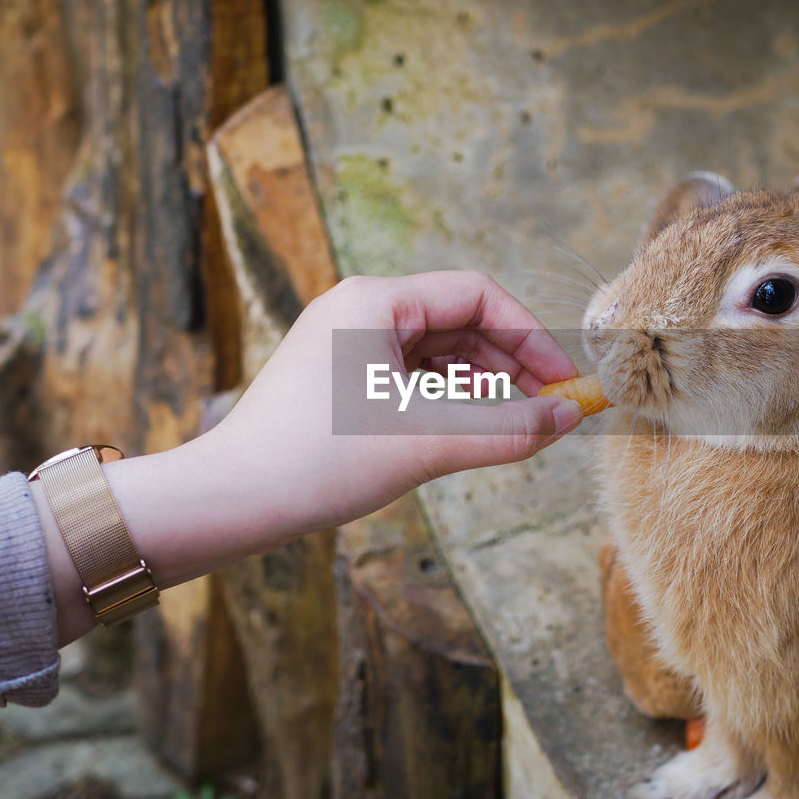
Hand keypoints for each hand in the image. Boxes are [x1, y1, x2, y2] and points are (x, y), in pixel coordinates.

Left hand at [200, 270, 582, 533]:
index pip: (478, 296)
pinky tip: (467, 429)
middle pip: (459, 321)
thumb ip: (507, 429)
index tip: (564, 382)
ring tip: (514, 423)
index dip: (531, 337)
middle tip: (549, 410)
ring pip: (436, 352)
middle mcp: (358, 310)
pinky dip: (446, 399)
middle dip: (510, 364)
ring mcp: (344, 343)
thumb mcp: (427, 443)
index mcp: (375, 302)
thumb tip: (570, 419)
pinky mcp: (337, 378)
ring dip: (481, 384)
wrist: (227, 502)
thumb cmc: (317, 461)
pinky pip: (409, 376)